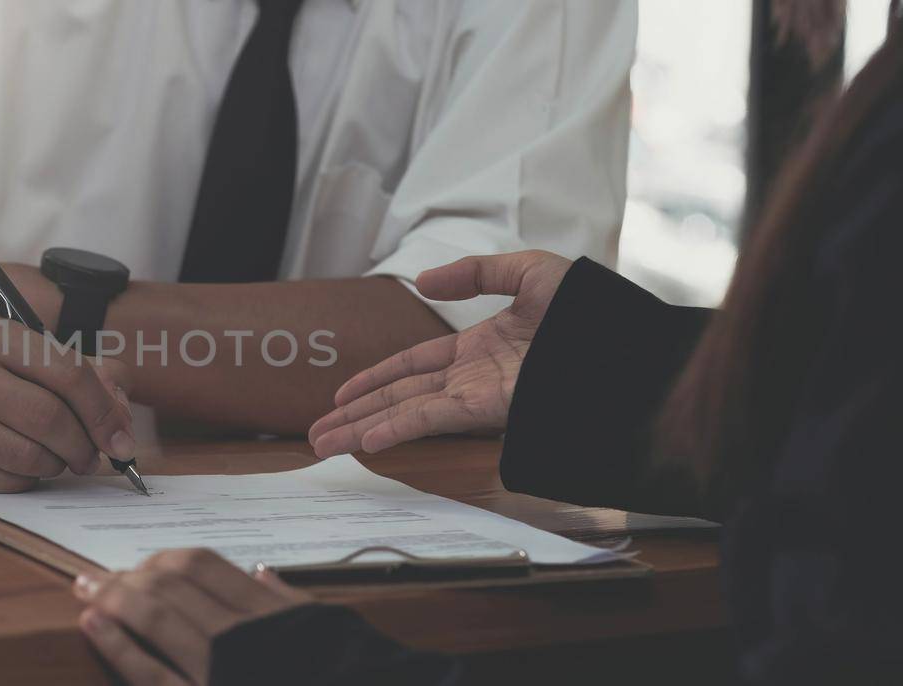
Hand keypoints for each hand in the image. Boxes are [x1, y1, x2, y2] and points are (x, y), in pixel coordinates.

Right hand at [0, 320, 135, 491]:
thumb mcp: (33, 361)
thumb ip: (89, 377)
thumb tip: (121, 418)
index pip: (68, 373)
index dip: (104, 412)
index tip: (122, 439)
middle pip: (50, 419)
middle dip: (84, 446)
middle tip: (91, 458)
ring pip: (30, 456)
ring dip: (55, 465)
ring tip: (53, 458)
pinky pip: (4, 481)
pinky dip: (25, 480)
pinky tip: (17, 465)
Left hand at [72, 549, 311, 684]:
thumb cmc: (336, 675)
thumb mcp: (323, 633)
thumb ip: (288, 604)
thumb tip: (262, 573)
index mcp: (267, 616)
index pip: (202, 567)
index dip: (161, 560)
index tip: (139, 565)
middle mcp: (240, 636)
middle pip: (172, 585)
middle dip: (128, 576)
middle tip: (98, 577)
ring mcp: (216, 670)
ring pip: (155, 617)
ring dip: (113, 597)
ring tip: (86, 589)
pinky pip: (150, 672)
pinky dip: (116, 643)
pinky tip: (93, 623)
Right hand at [308, 250, 572, 456]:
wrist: (630, 344)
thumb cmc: (592, 309)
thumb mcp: (531, 272)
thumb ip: (477, 273)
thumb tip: (424, 282)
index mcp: (478, 348)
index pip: (414, 367)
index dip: (376, 379)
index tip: (343, 395)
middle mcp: (471, 378)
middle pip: (399, 397)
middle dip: (356, 415)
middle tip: (317, 433)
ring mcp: (477, 396)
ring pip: (406, 413)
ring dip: (363, 429)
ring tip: (324, 444)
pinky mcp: (488, 409)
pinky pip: (432, 419)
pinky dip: (398, 429)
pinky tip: (368, 439)